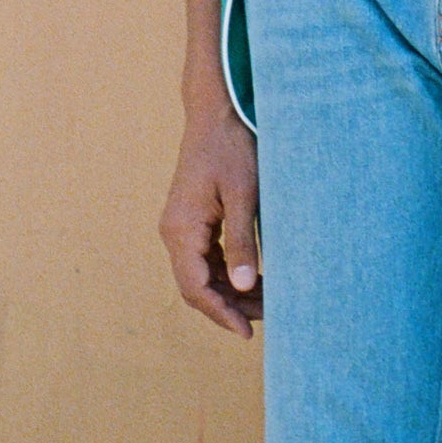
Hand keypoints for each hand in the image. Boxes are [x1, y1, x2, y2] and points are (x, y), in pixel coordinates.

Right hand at [159, 98, 261, 337]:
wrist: (216, 111)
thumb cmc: (232, 146)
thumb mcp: (243, 193)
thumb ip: (242, 240)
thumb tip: (244, 285)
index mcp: (181, 229)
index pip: (195, 287)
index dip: (222, 313)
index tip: (248, 331)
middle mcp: (174, 232)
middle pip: (197, 285)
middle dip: (229, 306)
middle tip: (267, 319)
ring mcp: (181, 225)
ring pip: (202, 273)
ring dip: (230, 291)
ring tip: (266, 302)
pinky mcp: (192, 218)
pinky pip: (206, 256)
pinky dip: (227, 272)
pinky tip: (254, 278)